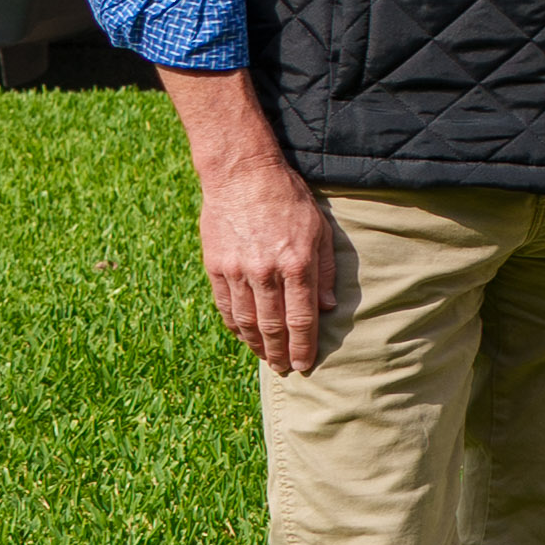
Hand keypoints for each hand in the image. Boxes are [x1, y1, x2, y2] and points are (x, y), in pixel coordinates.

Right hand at [197, 144, 335, 373]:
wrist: (242, 175)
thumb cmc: (289, 200)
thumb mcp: (320, 230)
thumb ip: (324, 271)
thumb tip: (328, 308)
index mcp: (296, 264)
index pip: (302, 318)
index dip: (304, 345)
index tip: (306, 364)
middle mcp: (266, 272)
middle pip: (273, 325)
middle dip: (281, 352)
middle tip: (286, 368)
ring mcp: (237, 271)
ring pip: (246, 320)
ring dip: (257, 344)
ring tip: (267, 357)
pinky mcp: (216, 266)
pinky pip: (225, 305)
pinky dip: (235, 325)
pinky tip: (243, 336)